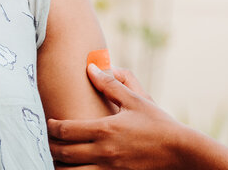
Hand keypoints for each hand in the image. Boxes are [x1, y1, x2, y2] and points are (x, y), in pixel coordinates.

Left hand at [48, 64, 184, 169]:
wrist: (181, 152)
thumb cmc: (158, 123)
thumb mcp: (135, 100)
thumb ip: (110, 84)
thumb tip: (91, 68)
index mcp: (105, 129)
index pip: (66, 130)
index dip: (52, 126)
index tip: (48, 122)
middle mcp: (103, 152)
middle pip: (63, 153)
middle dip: (50, 147)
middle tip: (46, 140)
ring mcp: (109, 169)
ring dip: (59, 165)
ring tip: (56, 158)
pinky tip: (74, 169)